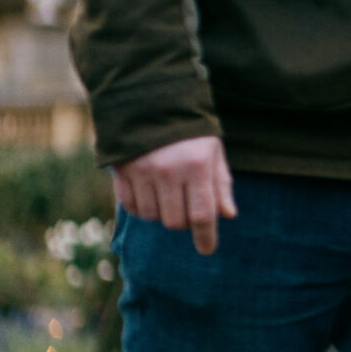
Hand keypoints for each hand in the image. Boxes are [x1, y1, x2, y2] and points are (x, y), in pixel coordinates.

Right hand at [112, 135, 236, 255]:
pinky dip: (142, 208)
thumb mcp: (213, 152)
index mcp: (197, 166)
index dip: (206, 236)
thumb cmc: (191, 131)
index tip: (207, 249)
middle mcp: (169, 171)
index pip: (202, 214)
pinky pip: (132, 207)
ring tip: (168, 194)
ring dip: (162, 213)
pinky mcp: (122, 172)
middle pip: (175, 221)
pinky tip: (150, 193)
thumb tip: (228, 215)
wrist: (152, 102)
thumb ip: (220, 184)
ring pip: (152, 217)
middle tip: (187, 207)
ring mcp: (143, 172)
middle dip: (184, 222)